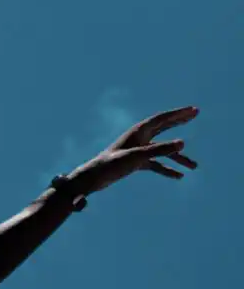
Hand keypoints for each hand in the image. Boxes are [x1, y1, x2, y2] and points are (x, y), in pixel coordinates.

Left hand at [68, 105, 198, 197]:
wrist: (93, 179)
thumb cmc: (112, 164)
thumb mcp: (138, 157)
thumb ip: (161, 150)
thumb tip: (183, 144)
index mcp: (138, 132)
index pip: (162, 118)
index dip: (178, 114)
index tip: (194, 110)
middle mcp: (139, 138)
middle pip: (163, 127)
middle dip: (179, 121)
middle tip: (195, 114)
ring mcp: (137, 151)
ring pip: (162, 151)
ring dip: (178, 158)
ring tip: (194, 167)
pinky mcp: (135, 163)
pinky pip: (156, 164)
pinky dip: (167, 169)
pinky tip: (178, 177)